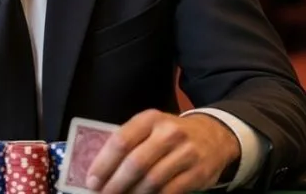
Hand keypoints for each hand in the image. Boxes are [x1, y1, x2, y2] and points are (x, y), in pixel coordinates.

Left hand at [86, 110, 240, 193]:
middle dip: (115, 184)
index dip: (104, 163)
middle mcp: (169, 133)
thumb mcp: (151, 127)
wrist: (214, 136)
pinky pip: (170, 192)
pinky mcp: (198, 173)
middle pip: (135, 163)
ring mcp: (186, 153)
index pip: (121, 140)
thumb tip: (101, 171)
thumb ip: (129, 143)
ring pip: (152, 180)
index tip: (91, 180)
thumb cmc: (171, 134)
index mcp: (150, 119)